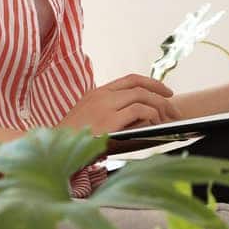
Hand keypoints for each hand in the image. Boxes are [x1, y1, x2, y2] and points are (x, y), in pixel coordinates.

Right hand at [58, 72, 178, 139]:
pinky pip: (139, 110)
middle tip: (174, 108)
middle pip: (140, 86)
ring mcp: (104, 106)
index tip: (166, 91)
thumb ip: (112, 114)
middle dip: (162, 95)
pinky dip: (151, 115)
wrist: (53, 148)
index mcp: (97, 93)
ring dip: (160, 107)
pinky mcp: (108, 120)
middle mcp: (101, 95)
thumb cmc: (74, 141)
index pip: (130, 79)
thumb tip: (144, 117)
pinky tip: (156, 124)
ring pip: (142, 96)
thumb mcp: (91, 121)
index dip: (151, 83)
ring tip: (168, 119)